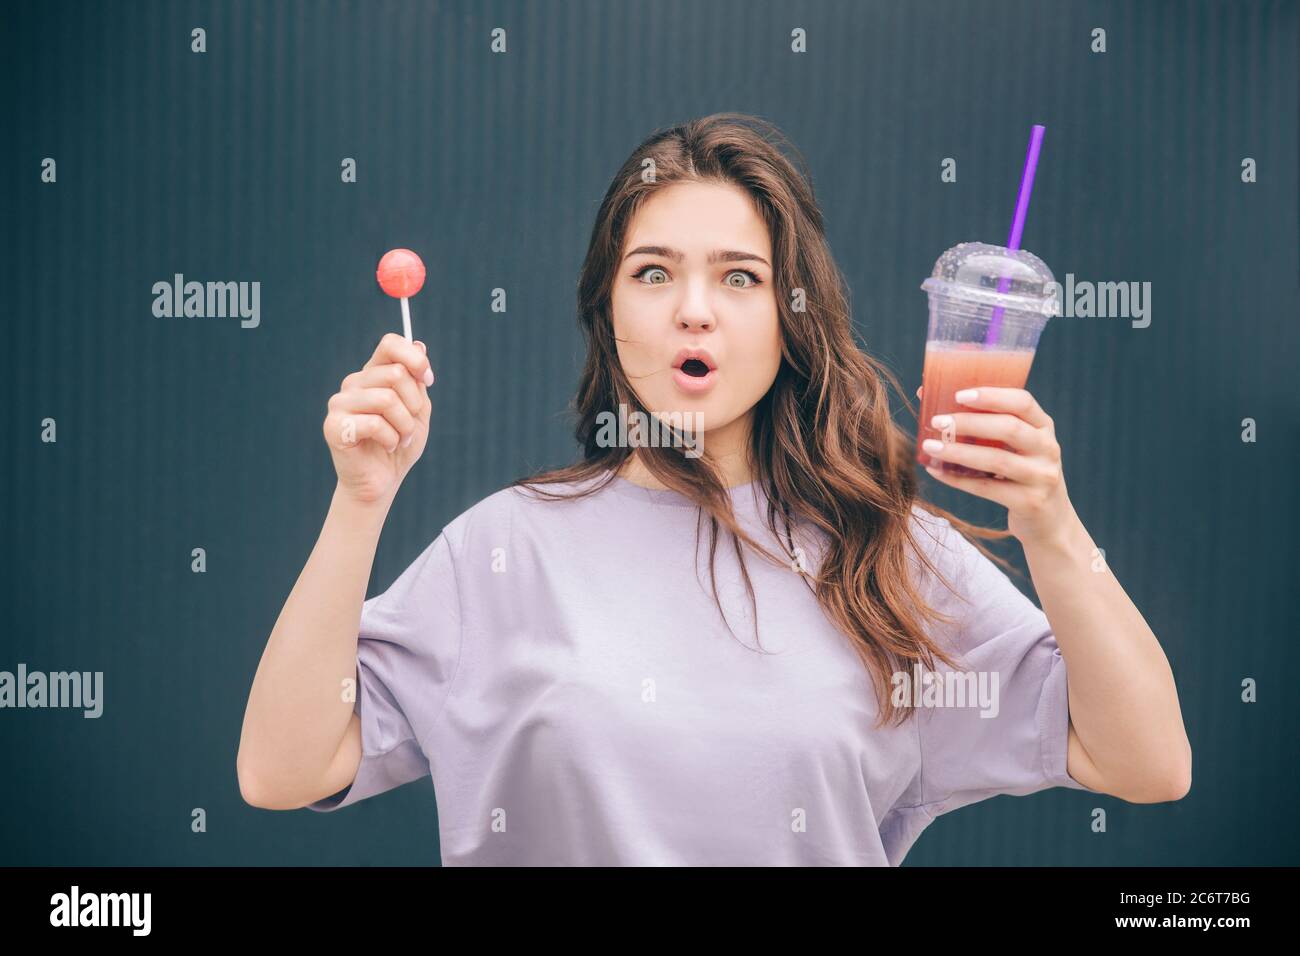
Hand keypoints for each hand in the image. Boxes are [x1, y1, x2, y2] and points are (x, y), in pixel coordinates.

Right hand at [323, 333, 434, 504]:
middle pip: (395, 374)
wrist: (382, 482)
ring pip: (387, 400)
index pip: (390, 344)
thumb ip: (417, 380)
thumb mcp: (418, 410)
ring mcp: (339, 403)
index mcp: (372, 374)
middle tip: (410, 426)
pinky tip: (387, 446)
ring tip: (401, 439)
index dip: (415, 360)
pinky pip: (375, 423)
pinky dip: (391, 439)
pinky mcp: (334, 426)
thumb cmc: (400, 444)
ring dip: (405, 426)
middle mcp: (353, 383)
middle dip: (414, 404)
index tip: (428, 380)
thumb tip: (419, 345)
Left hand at [918, 386, 1075, 545]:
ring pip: (997, 460)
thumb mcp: (1015, 446)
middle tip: (938, 421)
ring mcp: (1042, 476)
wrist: (1048, 520)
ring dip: (959, 451)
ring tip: (930, 446)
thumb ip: (983, 423)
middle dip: (970, 423)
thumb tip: (927, 394)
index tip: (959, 396)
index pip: (1023, 402)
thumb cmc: (1018, 472)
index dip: (991, 396)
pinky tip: (936, 470)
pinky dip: (957, 479)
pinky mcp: (1029, 502)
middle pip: (1009, 428)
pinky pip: (987, 488)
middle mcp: (1048, 448)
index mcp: (1043, 427)